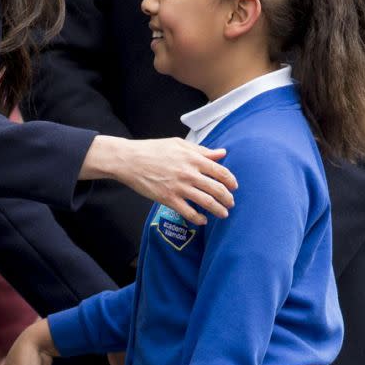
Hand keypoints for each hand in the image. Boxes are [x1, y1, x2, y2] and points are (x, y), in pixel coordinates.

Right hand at [81, 135, 237, 226]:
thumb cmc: (153, 150)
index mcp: (193, 158)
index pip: (220, 171)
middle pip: (217, 189)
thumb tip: (221, 153)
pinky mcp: (168, 199)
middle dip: (227, 198)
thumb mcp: (179, 144)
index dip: (231, 181)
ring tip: (223, 214)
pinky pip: (189, 212)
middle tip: (231, 203)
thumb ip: (202, 150)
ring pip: (206, 202)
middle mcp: (189, 173)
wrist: (130, 160)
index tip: (234, 187)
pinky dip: (199, 218)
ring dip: (218, 210)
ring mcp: (179, 187)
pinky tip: (203, 220)